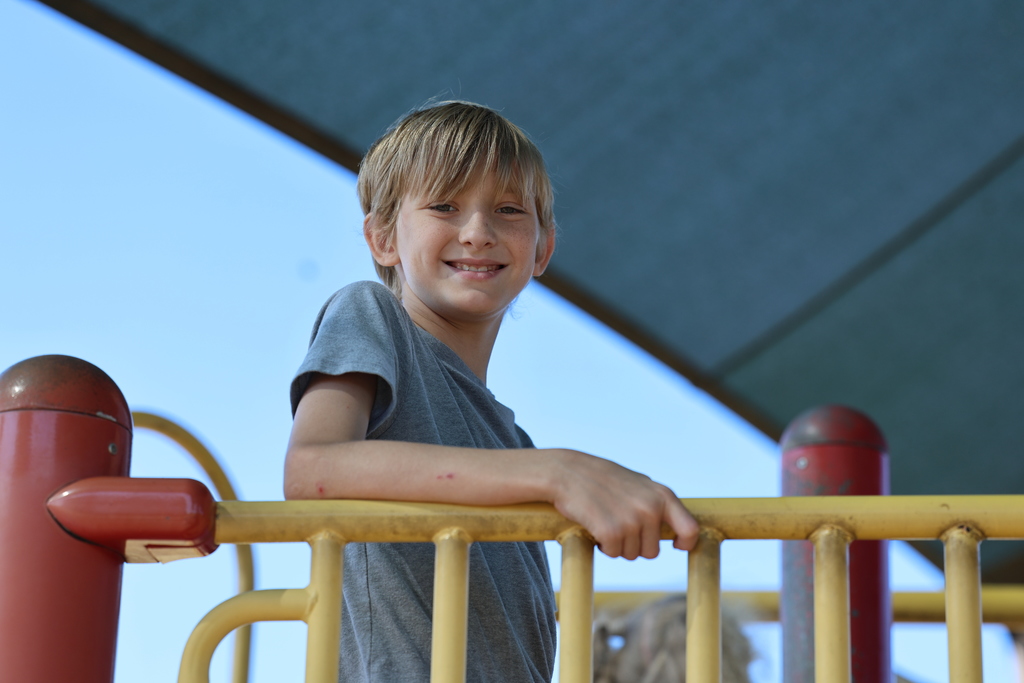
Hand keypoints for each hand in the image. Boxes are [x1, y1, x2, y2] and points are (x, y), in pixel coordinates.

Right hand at [547, 449, 698, 558]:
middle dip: (635, 544)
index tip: (677, 546)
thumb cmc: (601, 478)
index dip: (686, 543)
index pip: (690, 529)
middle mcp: (651, 509)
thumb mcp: (638, 484)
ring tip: (604, 520)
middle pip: (652, 551)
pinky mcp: (611, 532)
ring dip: (617, 545)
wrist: (566, 472)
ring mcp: (632, 521)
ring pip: (631, 555)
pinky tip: (595, 527)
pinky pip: (613, 553)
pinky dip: (603, 546)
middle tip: (618, 523)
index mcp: (662, 496)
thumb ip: (657, 503)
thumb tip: (678, 528)